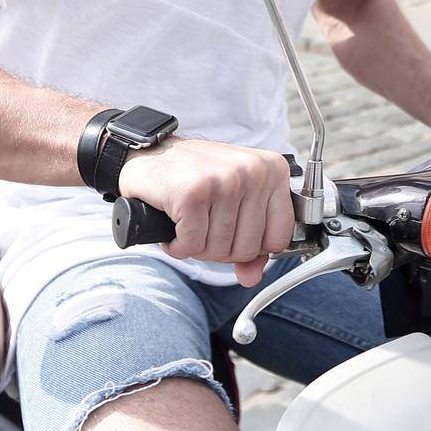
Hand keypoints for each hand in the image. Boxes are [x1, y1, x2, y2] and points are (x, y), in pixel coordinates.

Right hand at [118, 138, 294, 286]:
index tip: (234, 233)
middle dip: (221, 249)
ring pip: (220, 250)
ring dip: (197, 247)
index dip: (253, 247)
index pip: (279, 238)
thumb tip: (251, 276)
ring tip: (189, 222)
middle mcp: (253, 172)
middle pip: (248, 249)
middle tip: (205, 226)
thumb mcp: (235, 203)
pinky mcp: (193, 193)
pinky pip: (192, 245)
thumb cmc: (196, 176)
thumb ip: (251, 242)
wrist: (151, 154)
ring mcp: (224, 181)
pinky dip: (178, 245)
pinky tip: (174, 224)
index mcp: (272, 170)